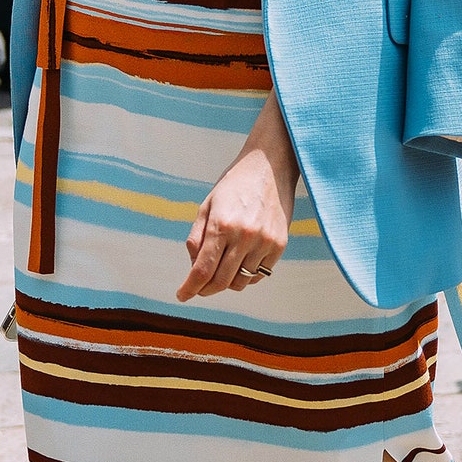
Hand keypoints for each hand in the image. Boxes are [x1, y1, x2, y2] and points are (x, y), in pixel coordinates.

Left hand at [178, 95, 297, 299]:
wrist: (270, 166)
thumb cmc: (233, 185)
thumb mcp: (207, 206)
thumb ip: (196, 238)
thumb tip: (194, 268)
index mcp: (221, 225)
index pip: (202, 269)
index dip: (190, 288)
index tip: (181, 296)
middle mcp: (244, 236)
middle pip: (220, 281)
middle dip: (205, 290)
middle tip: (198, 289)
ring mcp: (265, 242)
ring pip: (241, 281)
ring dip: (226, 282)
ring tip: (221, 270)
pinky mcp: (280, 244)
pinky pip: (261, 274)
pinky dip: (248, 276)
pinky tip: (240, 265)